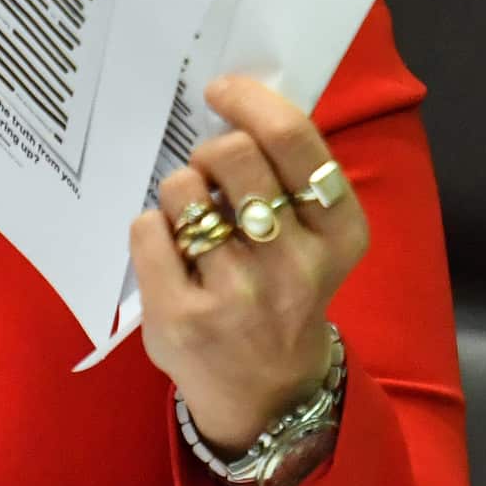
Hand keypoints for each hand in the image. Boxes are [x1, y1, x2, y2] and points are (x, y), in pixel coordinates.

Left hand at [130, 75, 368, 456]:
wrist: (268, 394)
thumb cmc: (284, 293)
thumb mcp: (315, 240)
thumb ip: (288, 178)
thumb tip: (234, 100)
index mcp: (338, 236)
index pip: (294, 141)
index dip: (251, 101)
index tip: (221, 91)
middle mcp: (294, 266)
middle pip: (232, 154)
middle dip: (210, 151)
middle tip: (210, 176)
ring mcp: (236, 295)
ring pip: (183, 189)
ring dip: (180, 192)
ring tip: (194, 224)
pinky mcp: (181, 318)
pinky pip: (146, 229)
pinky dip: (151, 229)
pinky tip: (172, 255)